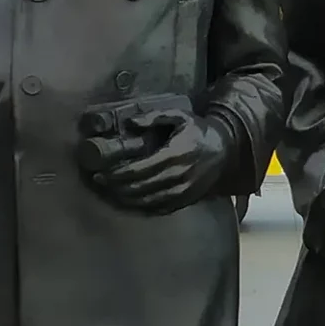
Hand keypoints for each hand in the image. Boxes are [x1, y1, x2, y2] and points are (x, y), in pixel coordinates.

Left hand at [96, 113, 229, 212]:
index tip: (101, 172)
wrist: (224, 149)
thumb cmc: (197, 131)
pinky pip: (159, 209)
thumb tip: (130, 123)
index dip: (116, 174)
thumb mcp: (178, 116)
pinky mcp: (186, 201)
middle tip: (99, 181)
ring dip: (125, 199)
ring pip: (147, 201)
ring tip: (110, 192)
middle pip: (139, 188)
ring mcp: (183, 191)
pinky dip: (140, 207)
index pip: (138, 170)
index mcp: (174, 154)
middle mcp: (179, 175)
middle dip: (115, 186)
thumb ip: (153, 118)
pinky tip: (128, 201)